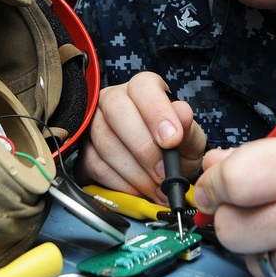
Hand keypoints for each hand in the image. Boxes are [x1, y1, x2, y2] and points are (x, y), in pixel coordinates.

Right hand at [75, 72, 206, 203]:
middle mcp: (114, 99)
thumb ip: (189, 128)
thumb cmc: (174, 149)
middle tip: (163, 173)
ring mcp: (94, 122)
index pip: (143, 87)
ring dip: (134, 171)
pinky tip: (138, 189)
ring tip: (155, 186)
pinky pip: (96, 164)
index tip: (172, 140)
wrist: (159, 172)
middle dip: (144, 148)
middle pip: (117, 111)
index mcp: (143, 89)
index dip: (157, 112)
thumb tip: (183, 113)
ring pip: (105, 141)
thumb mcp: (190, 140)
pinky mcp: (85, 149)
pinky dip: (121, 182)